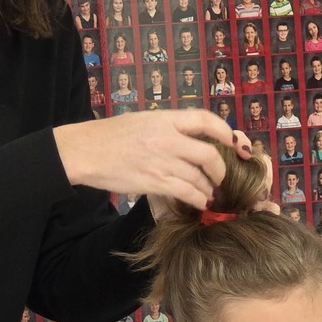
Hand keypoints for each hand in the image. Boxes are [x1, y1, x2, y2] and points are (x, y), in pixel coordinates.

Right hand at [54, 111, 251, 210]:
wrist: (87, 150)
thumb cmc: (112, 135)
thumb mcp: (143, 121)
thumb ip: (169, 128)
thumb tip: (192, 140)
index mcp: (165, 119)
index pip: (204, 120)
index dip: (225, 131)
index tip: (234, 142)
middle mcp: (168, 139)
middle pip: (209, 155)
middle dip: (221, 170)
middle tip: (221, 177)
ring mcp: (162, 162)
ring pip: (200, 178)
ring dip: (208, 188)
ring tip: (208, 193)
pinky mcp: (155, 182)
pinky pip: (187, 193)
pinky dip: (198, 199)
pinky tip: (199, 202)